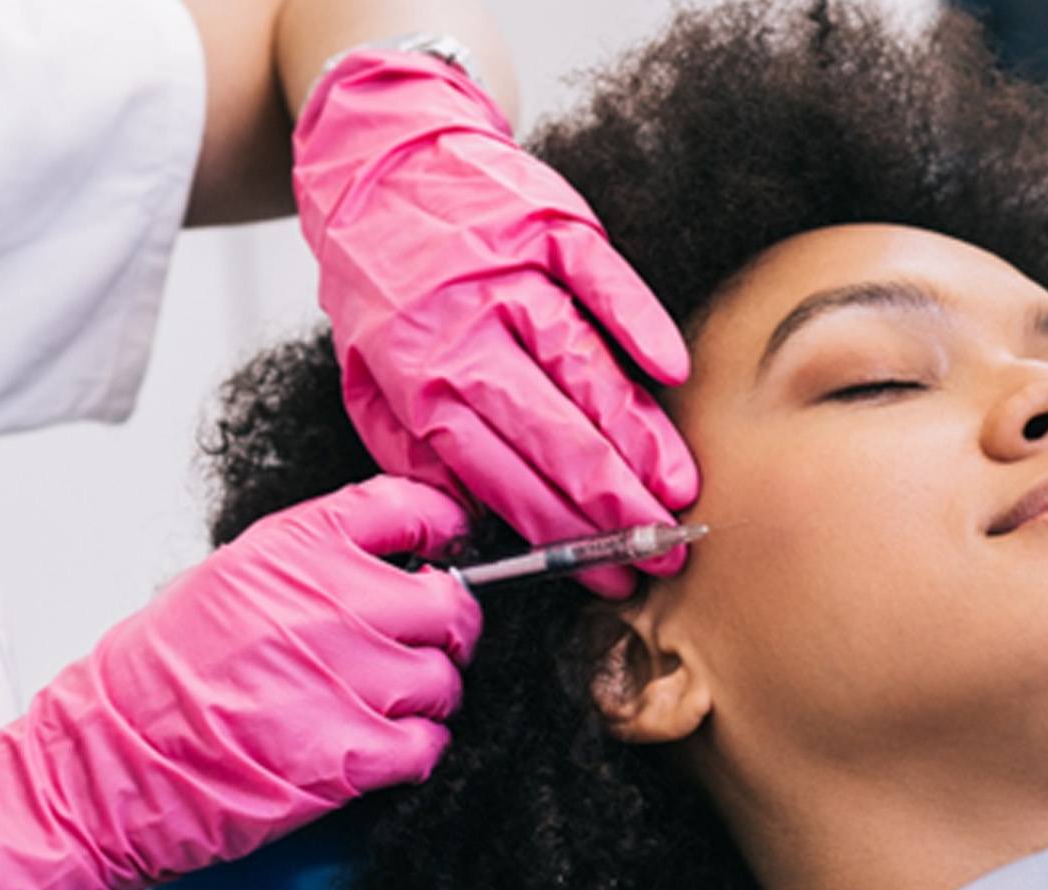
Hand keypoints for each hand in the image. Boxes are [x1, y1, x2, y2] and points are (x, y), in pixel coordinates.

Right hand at [0, 477, 480, 889]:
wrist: (107, 762)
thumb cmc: (160, 677)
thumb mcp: (231, 581)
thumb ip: (313, 563)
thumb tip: (393, 565)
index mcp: (297, 548)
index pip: (412, 506)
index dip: (443, 532)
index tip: (445, 552)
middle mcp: (329, 605)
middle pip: (450, 603)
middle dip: (445, 630)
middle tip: (420, 648)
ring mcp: (345, 680)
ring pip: (445, 680)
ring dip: (424, 699)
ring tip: (378, 708)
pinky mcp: (350, 756)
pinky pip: (429, 744)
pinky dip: (413, 752)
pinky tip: (376, 751)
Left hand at [293, 49, 698, 598]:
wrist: (375, 159)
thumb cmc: (380, 284)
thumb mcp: (367, 379)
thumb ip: (415, 452)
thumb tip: (474, 524)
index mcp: (420, 380)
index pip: (500, 475)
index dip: (558, 530)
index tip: (607, 572)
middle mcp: (466, 331)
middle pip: (551, 433)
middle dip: (613, 502)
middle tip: (663, 548)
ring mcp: (510, 274)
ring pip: (582, 367)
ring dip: (637, 434)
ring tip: (679, 488)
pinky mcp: (546, 225)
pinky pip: (600, 279)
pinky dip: (638, 323)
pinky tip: (673, 372)